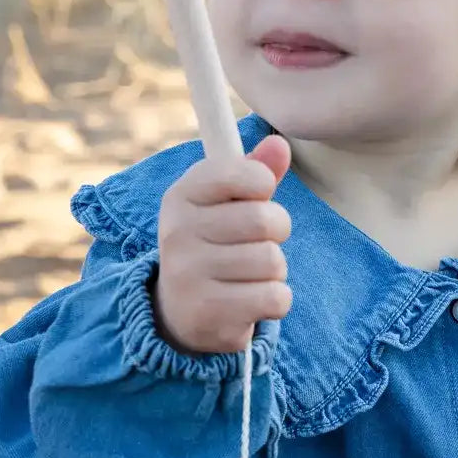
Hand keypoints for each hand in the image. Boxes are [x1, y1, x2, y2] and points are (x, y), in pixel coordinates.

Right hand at [155, 134, 292, 353]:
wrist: (180, 311)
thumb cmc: (214, 243)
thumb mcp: (226, 203)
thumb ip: (255, 171)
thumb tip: (280, 144)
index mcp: (181, 196)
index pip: (245, 174)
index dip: (263, 185)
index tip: (256, 196)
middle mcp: (178, 233)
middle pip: (265, 219)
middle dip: (276, 231)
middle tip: (258, 241)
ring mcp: (189, 275)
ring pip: (272, 261)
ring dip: (274, 270)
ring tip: (249, 274)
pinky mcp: (208, 313)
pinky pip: (275, 297)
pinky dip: (276, 300)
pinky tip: (251, 301)